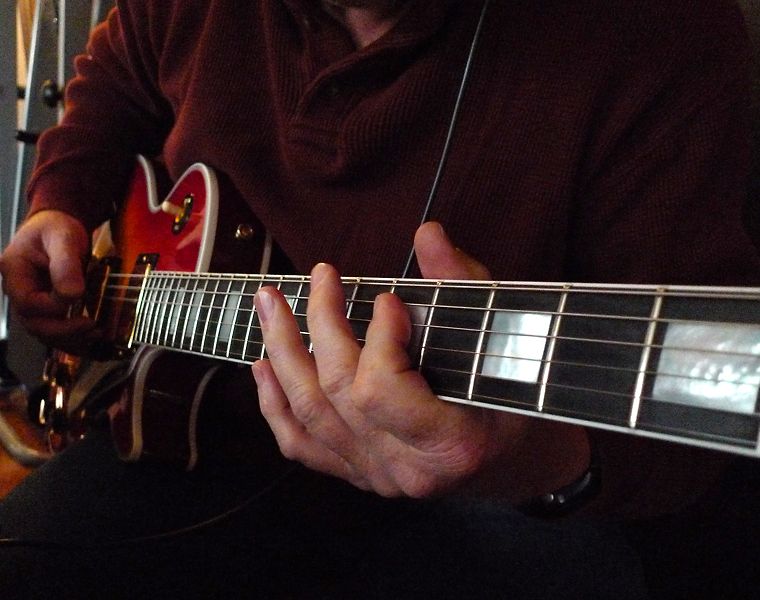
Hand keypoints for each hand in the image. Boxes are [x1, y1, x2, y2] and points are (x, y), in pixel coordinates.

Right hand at [0, 210, 95, 351]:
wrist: (58, 225)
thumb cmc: (56, 227)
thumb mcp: (63, 238)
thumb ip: (65, 264)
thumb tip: (72, 294)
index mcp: (14, 271)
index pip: (28, 302)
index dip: (52, 307)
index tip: (78, 297)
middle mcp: (18, 290)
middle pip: (32, 324)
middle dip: (63, 330)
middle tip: (91, 326)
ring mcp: (31, 301)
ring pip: (43, 332)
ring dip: (69, 339)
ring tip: (95, 333)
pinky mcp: (46, 308)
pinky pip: (54, 329)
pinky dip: (72, 338)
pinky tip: (91, 337)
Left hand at [253, 222, 588, 499]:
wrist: (508, 456)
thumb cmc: (510, 393)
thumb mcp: (499, 337)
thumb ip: (462, 285)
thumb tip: (428, 233)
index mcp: (449, 443)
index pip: (382, 390)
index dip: (377, 337)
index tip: (388, 298)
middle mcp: (403, 468)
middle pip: (336, 392)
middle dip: (320, 324)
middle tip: (320, 276)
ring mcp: (373, 475)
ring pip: (308, 412)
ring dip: (282, 351)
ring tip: (270, 304)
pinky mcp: (354, 472)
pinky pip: (299, 443)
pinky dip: (274, 403)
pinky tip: (262, 365)